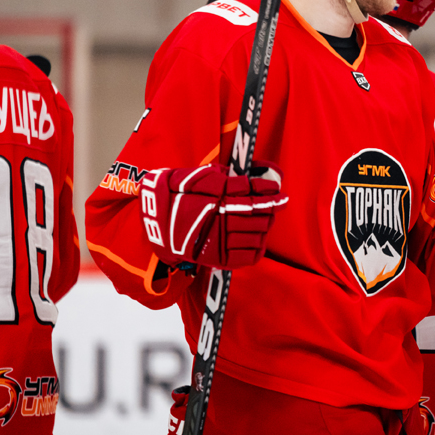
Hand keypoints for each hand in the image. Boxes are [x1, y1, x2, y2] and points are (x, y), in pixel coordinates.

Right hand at [140, 162, 287, 269]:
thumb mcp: (201, 177)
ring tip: (266, 221)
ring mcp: (220, 240)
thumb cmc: (178, 193)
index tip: (280, 192)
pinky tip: (259, 239)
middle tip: (275, 205)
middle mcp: (221, 219)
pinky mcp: (218, 258)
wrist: (154, 221)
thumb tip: (250, 180)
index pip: (253, 195)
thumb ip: (226, 179)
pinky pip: (249, 256)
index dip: (270, 193)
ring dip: (265, 227)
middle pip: (260, 216)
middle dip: (270, 210)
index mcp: (217, 198)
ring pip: (258, 235)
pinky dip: (259, 247)